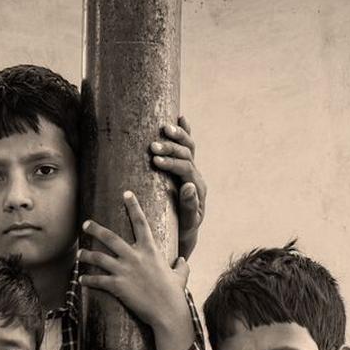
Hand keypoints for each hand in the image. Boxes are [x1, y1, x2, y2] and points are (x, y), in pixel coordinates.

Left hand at [79, 191, 196, 349]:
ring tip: (79, 254)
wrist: (168, 311)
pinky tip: (81, 280)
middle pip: (110, 237)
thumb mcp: (181, 276)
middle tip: (85, 224)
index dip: (133, 205)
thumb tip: (182, 261)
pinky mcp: (118, 286)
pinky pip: (98, 281)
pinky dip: (88, 280)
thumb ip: (181, 265)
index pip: (140, 221)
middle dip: (95, 229)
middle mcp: (135, 256)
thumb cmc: (174, 294)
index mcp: (150, 250)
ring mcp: (125, 270)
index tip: (126, 193)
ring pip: (99, 258)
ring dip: (87, 255)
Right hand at [150, 116, 206, 259]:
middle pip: (187, 155)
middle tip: (152, 146)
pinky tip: (181, 118)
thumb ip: (189, 206)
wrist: (186, 231)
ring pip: (188, 147)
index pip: (186, 169)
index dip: (171, 163)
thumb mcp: (188, 222)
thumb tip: (189, 186)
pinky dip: (185, 132)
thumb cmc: (184, 229)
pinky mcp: (185, 168)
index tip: (155, 160)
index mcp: (198, 188)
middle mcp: (196, 177)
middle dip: (170, 149)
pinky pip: (188, 147)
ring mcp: (192, 171)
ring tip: (163, 128)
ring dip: (177, 136)